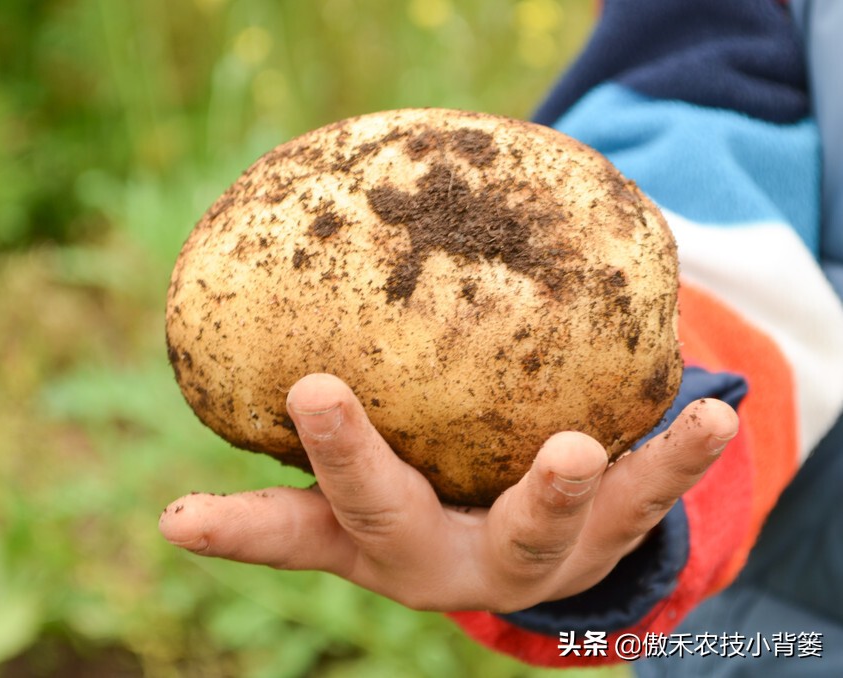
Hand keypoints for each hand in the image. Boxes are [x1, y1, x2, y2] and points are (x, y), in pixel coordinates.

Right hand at [159, 373, 737, 612]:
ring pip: (533, 534)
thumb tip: (255, 271)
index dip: (235, 531)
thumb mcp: (374, 452)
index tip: (176, 518)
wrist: (533, 549)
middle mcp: (435, 559)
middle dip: (351, 465)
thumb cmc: (425, 486)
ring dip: (547, 491)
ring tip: (568, 448)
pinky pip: (641, 496)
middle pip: (388, 521)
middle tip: (318, 400)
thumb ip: (334, 396)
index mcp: (366, 539)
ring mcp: (522, 558)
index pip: (290, 533)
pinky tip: (713, 414)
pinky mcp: (600, 540)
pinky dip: (676, 458)